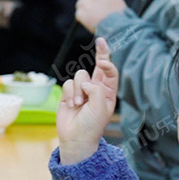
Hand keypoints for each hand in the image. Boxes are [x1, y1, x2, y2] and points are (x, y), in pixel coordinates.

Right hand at [56, 38, 118, 164]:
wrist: (76, 138)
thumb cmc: (92, 126)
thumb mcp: (101, 107)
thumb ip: (96, 89)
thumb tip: (86, 82)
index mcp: (108, 92)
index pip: (110, 71)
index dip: (106, 63)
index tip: (102, 63)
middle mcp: (96, 89)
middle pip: (98, 65)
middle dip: (100, 52)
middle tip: (101, 40)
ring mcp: (82, 91)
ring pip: (80, 76)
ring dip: (78, 89)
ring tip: (79, 104)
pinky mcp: (69, 94)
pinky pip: (68, 83)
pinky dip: (69, 93)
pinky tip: (71, 105)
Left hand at [75, 0, 127, 32]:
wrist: (120, 28)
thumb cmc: (119, 15)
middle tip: (88, 6)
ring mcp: (88, 2)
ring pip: (79, 4)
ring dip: (84, 10)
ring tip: (96, 17)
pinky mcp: (84, 13)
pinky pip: (78, 14)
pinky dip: (83, 19)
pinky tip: (92, 22)